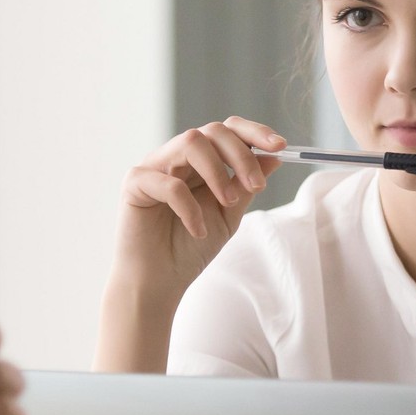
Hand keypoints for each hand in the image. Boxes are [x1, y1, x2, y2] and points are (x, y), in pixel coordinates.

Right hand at [109, 117, 287, 301]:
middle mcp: (175, 158)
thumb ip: (245, 186)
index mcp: (198, 162)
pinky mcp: (134, 184)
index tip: (280, 147)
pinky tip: (197, 231)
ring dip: (217, 171)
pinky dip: (190, 207)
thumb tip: (274, 158)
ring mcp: (153, 167)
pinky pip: (169, 183)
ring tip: (227, 203)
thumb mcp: (228, 215)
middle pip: (212, 131)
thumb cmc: (189, 249)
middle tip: (257, 185)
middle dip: (242, 155)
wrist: (159, 283)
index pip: (226, 131)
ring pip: (191, 142)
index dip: (254, 133)